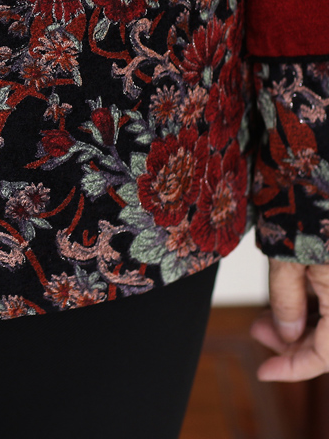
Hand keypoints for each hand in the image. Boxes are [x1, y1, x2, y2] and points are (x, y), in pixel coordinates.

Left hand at [250, 258, 328, 380]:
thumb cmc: (311, 209)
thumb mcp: (286, 258)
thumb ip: (287, 298)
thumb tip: (286, 334)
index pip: (326, 357)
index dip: (294, 368)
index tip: (264, 372)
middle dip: (292, 343)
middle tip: (258, 331)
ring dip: (300, 325)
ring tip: (266, 316)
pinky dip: (312, 309)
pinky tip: (287, 300)